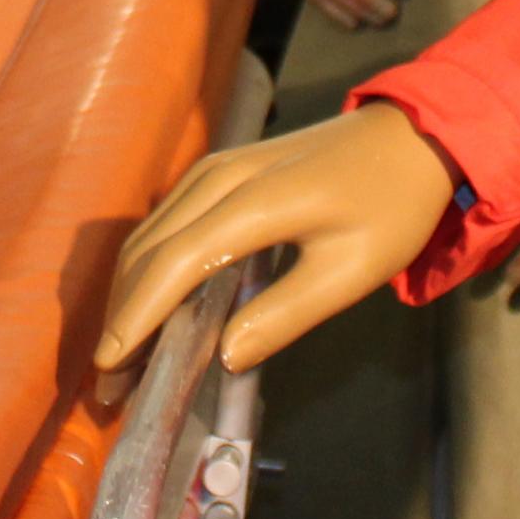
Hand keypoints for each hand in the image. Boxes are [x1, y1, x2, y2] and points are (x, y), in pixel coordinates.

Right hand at [96, 104, 460, 377]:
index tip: (109, 366)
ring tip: (123, 354)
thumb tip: (224, 358)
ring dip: (128, 292)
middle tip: (111, 382)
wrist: (410, 136)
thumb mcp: (352, 270)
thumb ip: (287, 314)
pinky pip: (164, 219)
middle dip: (122, 316)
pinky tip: (148, 303)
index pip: (175, 263)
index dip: (138, 316)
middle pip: (148, 250)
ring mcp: (214, 168)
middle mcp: (220, 178)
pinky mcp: (218, 169)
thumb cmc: (391, 206)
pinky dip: (145, 265)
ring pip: (148, 233)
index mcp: (256, 203)